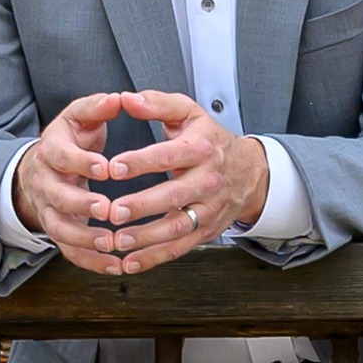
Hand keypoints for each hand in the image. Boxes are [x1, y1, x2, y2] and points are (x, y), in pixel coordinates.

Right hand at [11, 92, 132, 271]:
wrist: (46, 166)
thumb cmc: (71, 139)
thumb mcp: (79, 117)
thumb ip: (97, 107)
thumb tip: (119, 97)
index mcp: (51, 151)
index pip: (60, 157)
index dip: (80, 162)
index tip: (105, 167)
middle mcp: (46, 183)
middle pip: (56, 197)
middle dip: (80, 204)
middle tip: (107, 209)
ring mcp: (50, 210)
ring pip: (60, 229)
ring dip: (85, 239)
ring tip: (112, 242)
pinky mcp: (59, 230)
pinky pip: (70, 251)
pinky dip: (91, 261)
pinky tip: (116, 265)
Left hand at [82, 90, 272, 274]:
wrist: (250, 172)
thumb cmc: (209, 141)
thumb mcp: (189, 113)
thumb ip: (156, 103)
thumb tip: (126, 100)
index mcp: (200, 149)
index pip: (169, 155)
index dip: (141, 162)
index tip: (114, 167)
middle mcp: (207, 181)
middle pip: (174, 195)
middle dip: (142, 205)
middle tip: (112, 211)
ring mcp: (208, 209)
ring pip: (177, 227)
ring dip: (146, 237)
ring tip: (118, 239)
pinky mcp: (205, 230)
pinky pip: (179, 247)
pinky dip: (155, 257)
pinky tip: (130, 262)